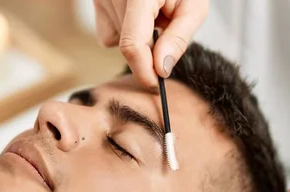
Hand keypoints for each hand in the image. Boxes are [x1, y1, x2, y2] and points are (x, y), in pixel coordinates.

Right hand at [94, 0, 208, 85]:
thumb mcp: (193, 6)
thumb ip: (178, 39)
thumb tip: (161, 70)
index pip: (132, 44)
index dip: (143, 70)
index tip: (155, 85)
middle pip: (127, 45)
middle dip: (148, 50)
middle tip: (165, 28)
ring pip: (115, 42)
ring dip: (136, 38)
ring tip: (152, 14)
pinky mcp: (96, 1)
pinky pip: (107, 34)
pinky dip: (122, 32)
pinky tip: (136, 16)